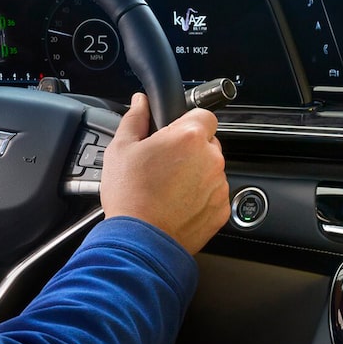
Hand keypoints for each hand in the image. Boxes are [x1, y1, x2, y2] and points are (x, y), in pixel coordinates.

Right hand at [100, 93, 228, 254]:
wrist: (140, 241)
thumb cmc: (130, 196)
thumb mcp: (121, 149)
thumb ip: (135, 118)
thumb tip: (140, 102)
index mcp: (189, 137)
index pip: (204, 115)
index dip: (188, 122)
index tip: (174, 133)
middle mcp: (211, 159)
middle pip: (208, 143)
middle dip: (190, 150)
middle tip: (165, 164)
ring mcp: (219, 186)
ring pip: (212, 170)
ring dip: (196, 174)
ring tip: (168, 188)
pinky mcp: (221, 210)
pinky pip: (214, 195)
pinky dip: (200, 197)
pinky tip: (177, 204)